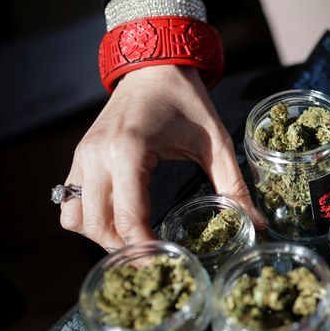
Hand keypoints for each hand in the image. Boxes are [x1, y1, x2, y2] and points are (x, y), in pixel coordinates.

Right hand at [60, 64, 265, 250]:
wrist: (154, 65)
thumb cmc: (187, 100)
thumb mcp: (215, 142)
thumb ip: (234, 185)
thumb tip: (259, 223)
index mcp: (129, 151)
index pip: (128, 217)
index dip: (145, 249)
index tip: (168, 265)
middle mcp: (97, 156)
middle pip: (98, 226)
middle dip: (126, 249)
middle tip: (157, 261)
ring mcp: (82, 157)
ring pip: (76, 219)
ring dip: (103, 238)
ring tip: (138, 243)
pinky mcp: (79, 157)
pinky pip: (70, 202)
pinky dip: (89, 221)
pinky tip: (120, 223)